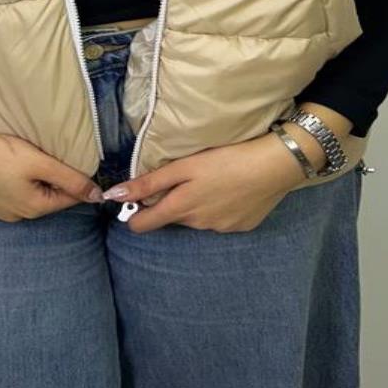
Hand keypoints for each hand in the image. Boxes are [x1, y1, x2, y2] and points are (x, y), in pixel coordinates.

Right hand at [0, 126, 105, 222]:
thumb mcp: (39, 162)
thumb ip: (70, 178)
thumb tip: (98, 196)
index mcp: (33, 208)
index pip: (67, 198)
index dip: (73, 179)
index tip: (68, 161)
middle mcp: (15, 216)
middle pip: (45, 198)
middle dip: (50, 180)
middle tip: (42, 156)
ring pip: (24, 197)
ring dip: (28, 182)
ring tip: (20, 160)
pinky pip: (3, 196)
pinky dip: (7, 183)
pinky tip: (0, 168)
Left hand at [102, 133, 307, 233]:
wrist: (274, 166)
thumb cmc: (226, 159)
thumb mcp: (184, 166)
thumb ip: (149, 183)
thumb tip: (114, 196)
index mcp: (182, 208)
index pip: (144, 225)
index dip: (135, 215)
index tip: (136, 203)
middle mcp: (199, 225)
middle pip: (173, 218)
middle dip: (172, 202)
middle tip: (185, 177)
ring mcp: (221, 228)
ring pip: (197, 218)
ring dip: (197, 204)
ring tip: (212, 179)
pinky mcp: (241, 226)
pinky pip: (220, 219)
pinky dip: (220, 207)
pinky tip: (231, 189)